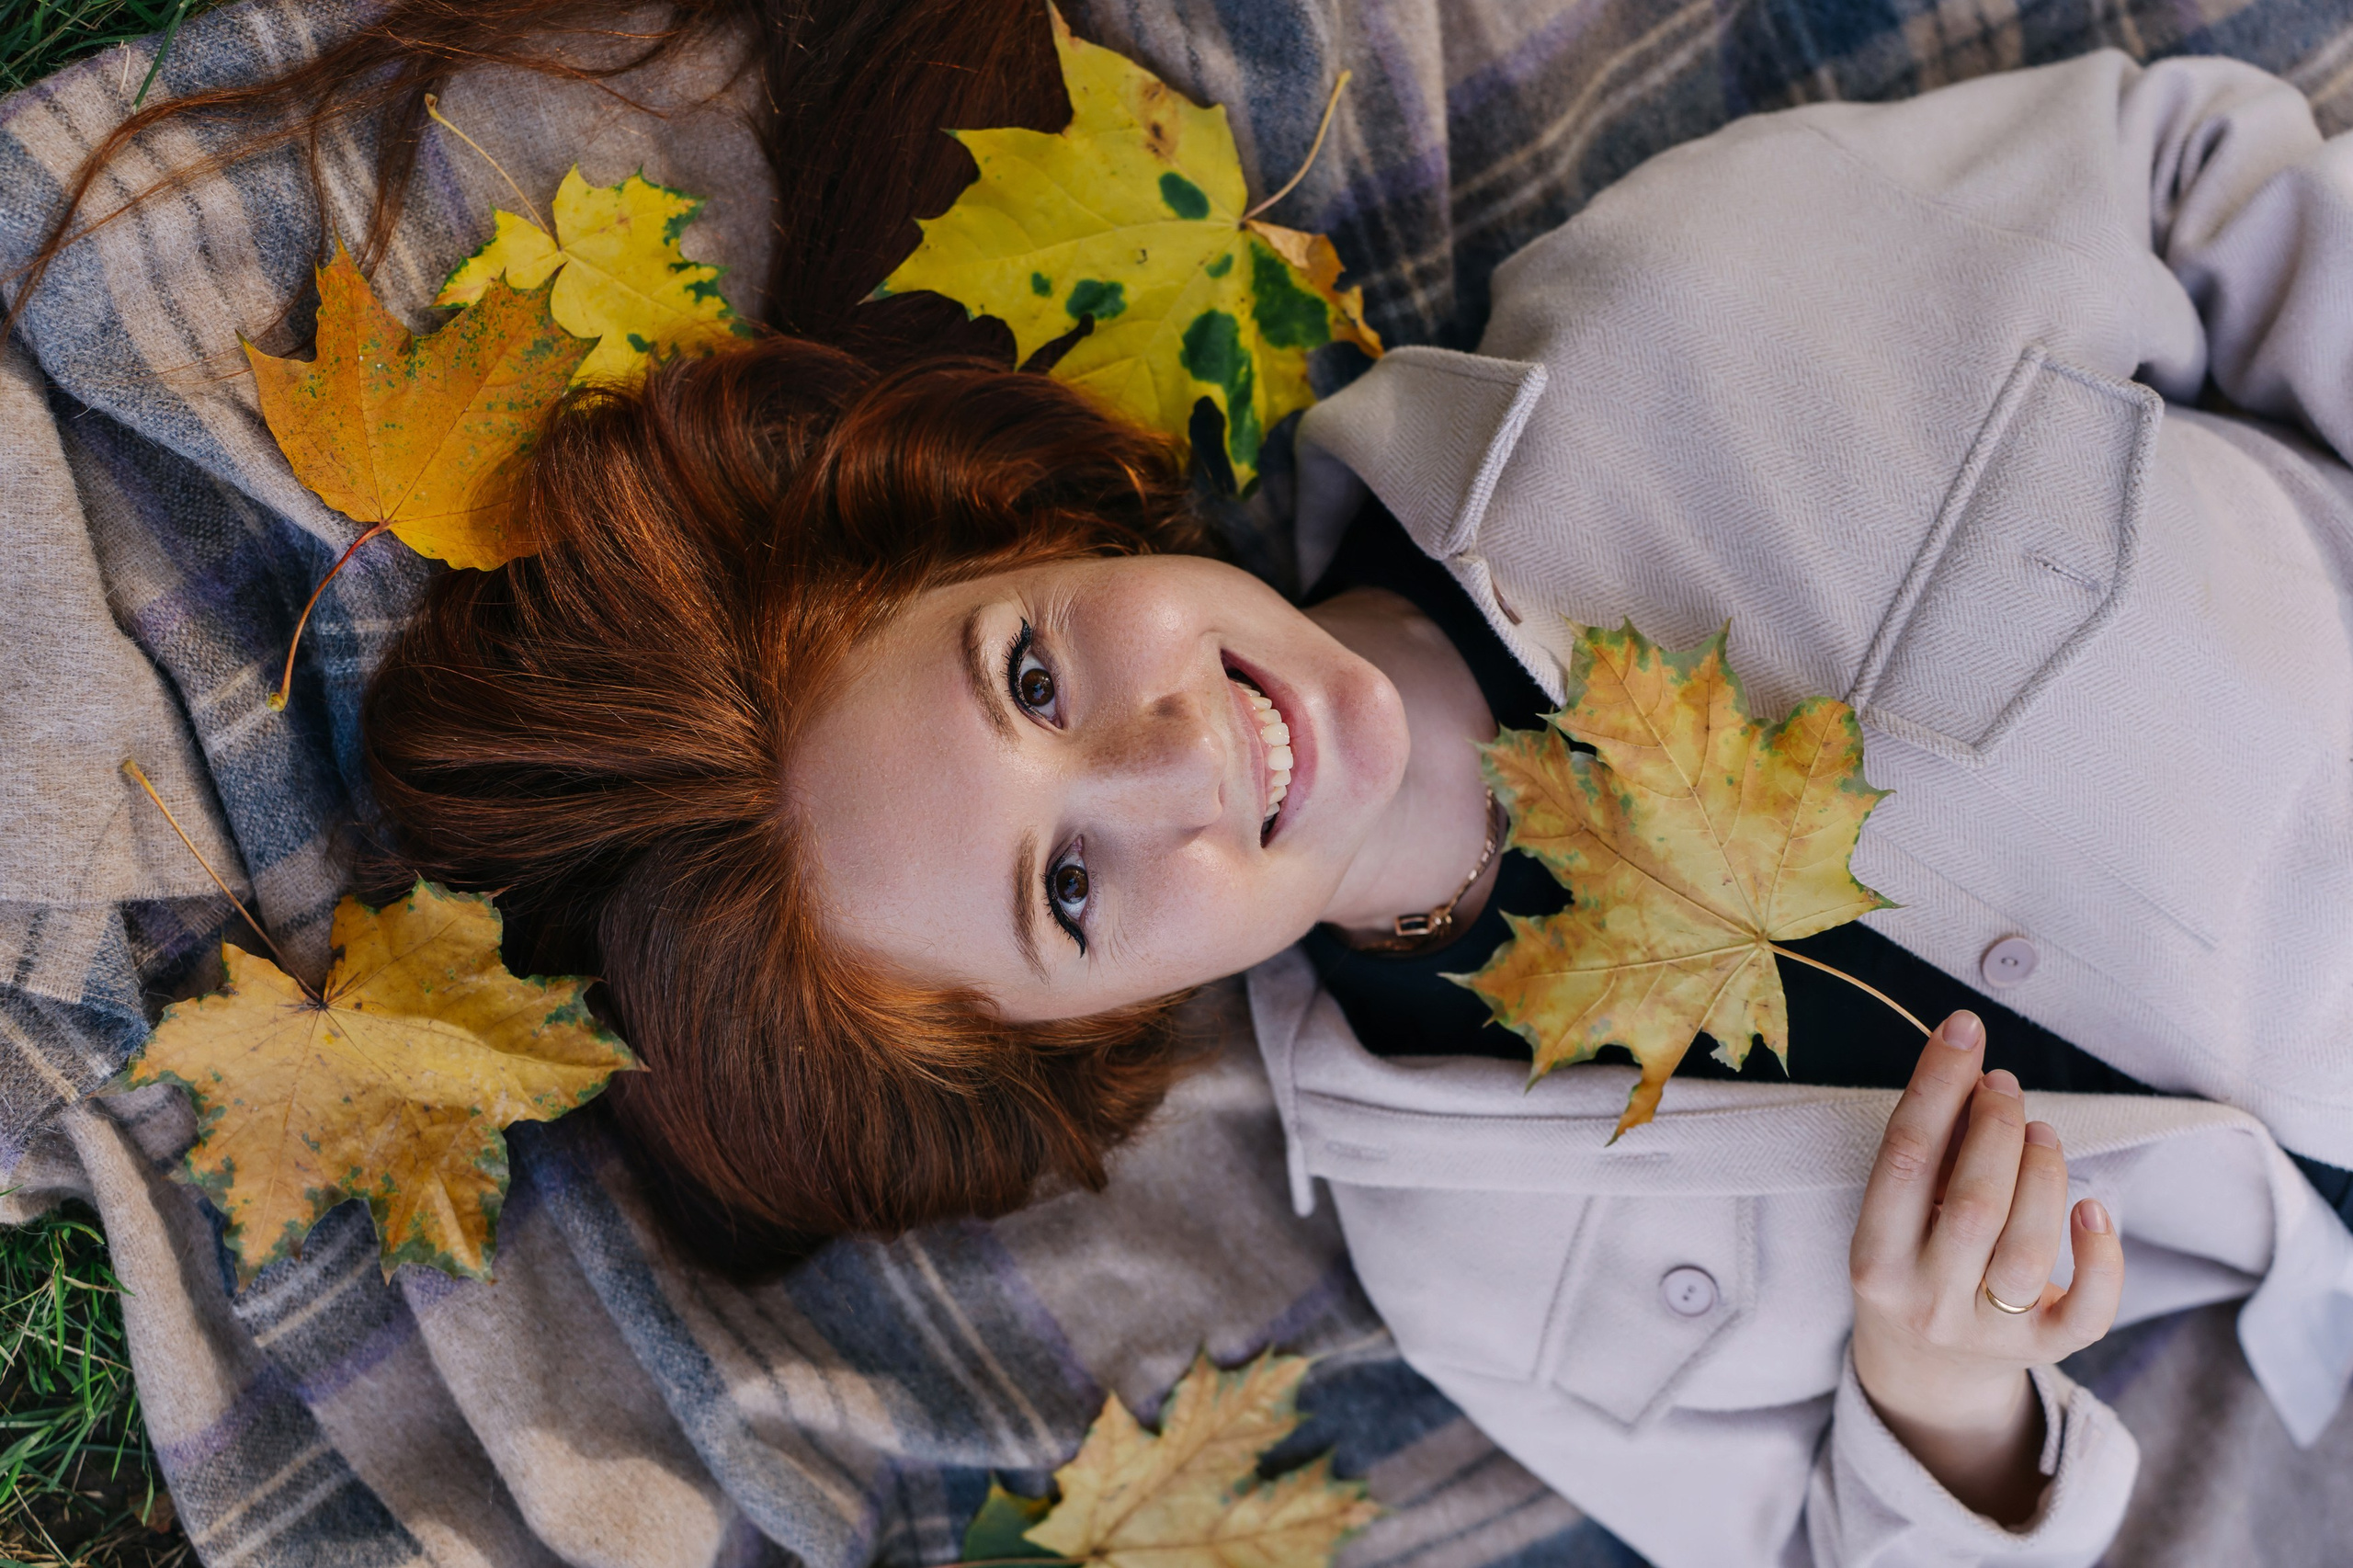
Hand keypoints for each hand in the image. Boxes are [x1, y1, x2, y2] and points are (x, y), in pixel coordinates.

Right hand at [1847, 1010, 2124, 1524]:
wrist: (1923, 1376)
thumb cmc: (1910, 1265)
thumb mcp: (1892, 1219)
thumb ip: (1929, 1154)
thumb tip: (1973, 1072)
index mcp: (1874, 1259)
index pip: (1905, 1160)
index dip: (1936, 1087)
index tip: (1963, 1029)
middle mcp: (1924, 1300)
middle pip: (1973, 1203)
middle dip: (1997, 1126)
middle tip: (2005, 1086)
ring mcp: (1985, 1333)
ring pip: (2029, 1249)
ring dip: (2044, 1173)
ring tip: (2041, 1132)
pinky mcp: (2040, 1353)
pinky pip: (2086, 1310)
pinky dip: (2100, 1256)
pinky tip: (2095, 1209)